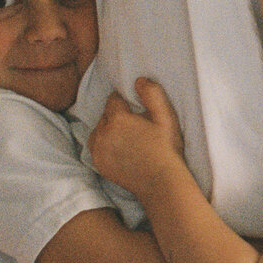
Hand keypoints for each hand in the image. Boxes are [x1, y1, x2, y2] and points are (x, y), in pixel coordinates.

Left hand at [89, 78, 187, 199]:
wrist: (162, 183)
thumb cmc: (166, 149)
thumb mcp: (166, 117)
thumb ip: (152, 94)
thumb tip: (139, 80)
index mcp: (118, 119)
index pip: (114, 99)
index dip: (126, 103)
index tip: (137, 111)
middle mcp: (103, 133)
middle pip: (105, 115)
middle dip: (117, 117)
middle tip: (136, 127)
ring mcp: (98, 150)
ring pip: (98, 131)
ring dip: (108, 131)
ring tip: (127, 138)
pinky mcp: (98, 164)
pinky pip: (96, 147)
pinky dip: (105, 145)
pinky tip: (121, 150)